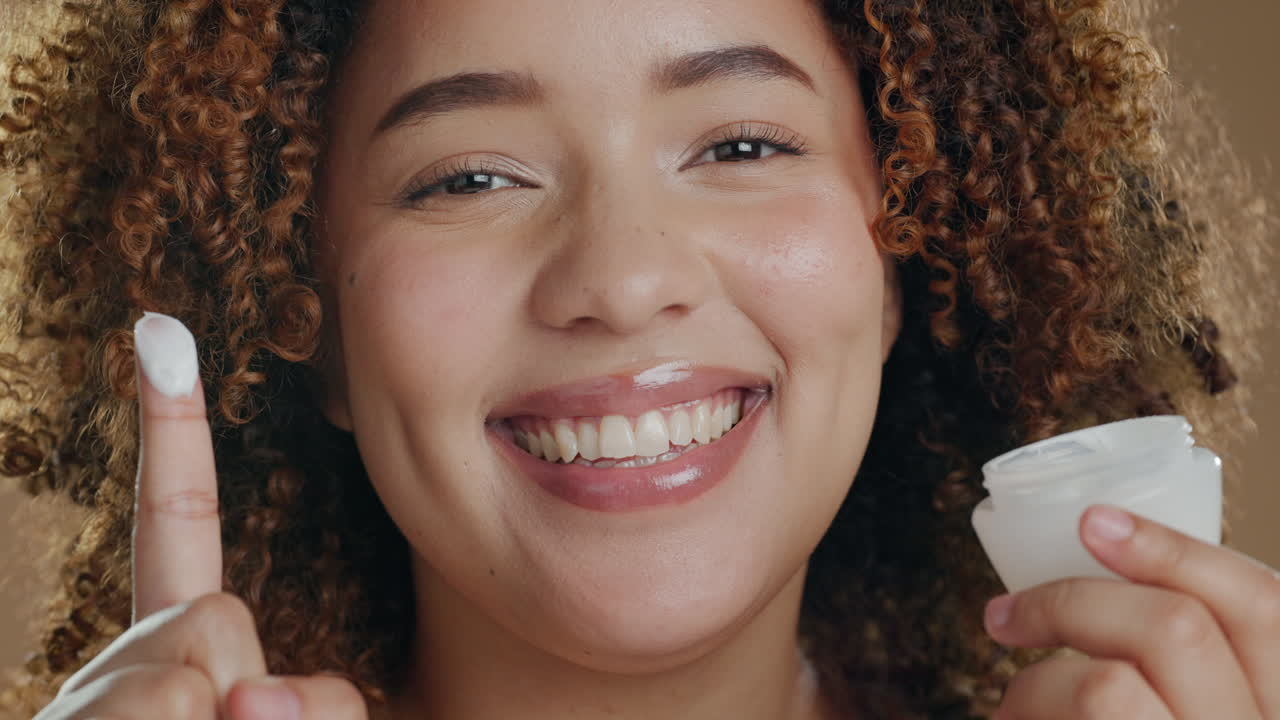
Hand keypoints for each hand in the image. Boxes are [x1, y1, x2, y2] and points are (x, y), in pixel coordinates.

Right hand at [34, 312, 367, 719]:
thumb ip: (320, 705)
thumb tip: (247, 699)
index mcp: (175, 652)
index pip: (175, 527)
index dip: (171, 429)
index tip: (159, 331)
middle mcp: (115, 669)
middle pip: (208, 615)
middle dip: (243, 687)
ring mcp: (82, 708)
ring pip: (191, 672)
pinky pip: (170, 709)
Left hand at [985, 504, 1279, 718]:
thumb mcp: (1191, 696)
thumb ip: (1182, 655)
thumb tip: (1098, 557)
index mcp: (1275, 698)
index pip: (1263, 604)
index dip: (1179, 550)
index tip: (1093, 519)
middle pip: (1177, 628)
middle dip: (1072, 604)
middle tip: (1002, 616)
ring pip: (1105, 687)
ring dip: (1033, 684)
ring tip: (1012, 708)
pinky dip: (1022, 718)